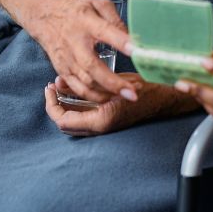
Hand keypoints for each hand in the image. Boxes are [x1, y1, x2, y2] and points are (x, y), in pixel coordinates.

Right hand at [23, 0, 136, 104]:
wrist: (44, 16)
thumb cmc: (76, 10)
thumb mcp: (97, 3)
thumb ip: (115, 19)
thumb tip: (132, 38)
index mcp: (86, 22)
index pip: (105, 32)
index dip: (121, 42)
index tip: (137, 51)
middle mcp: (75, 43)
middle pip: (93, 67)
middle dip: (113, 82)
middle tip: (133, 92)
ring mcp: (67, 59)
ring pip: (86, 83)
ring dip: (107, 93)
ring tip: (126, 96)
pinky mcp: (62, 70)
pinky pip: (78, 89)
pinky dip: (94, 97)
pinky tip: (109, 98)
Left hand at [43, 74, 190, 135]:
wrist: (163, 97)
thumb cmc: (141, 89)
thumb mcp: (111, 83)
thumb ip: (86, 85)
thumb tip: (60, 83)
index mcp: (100, 121)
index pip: (63, 120)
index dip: (51, 105)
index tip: (49, 89)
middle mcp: (100, 128)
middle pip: (65, 124)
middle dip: (55, 105)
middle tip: (51, 87)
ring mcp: (104, 126)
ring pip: (73, 121)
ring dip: (64, 104)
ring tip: (59, 86)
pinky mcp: (107, 120)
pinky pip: (83, 116)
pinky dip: (75, 105)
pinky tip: (74, 89)